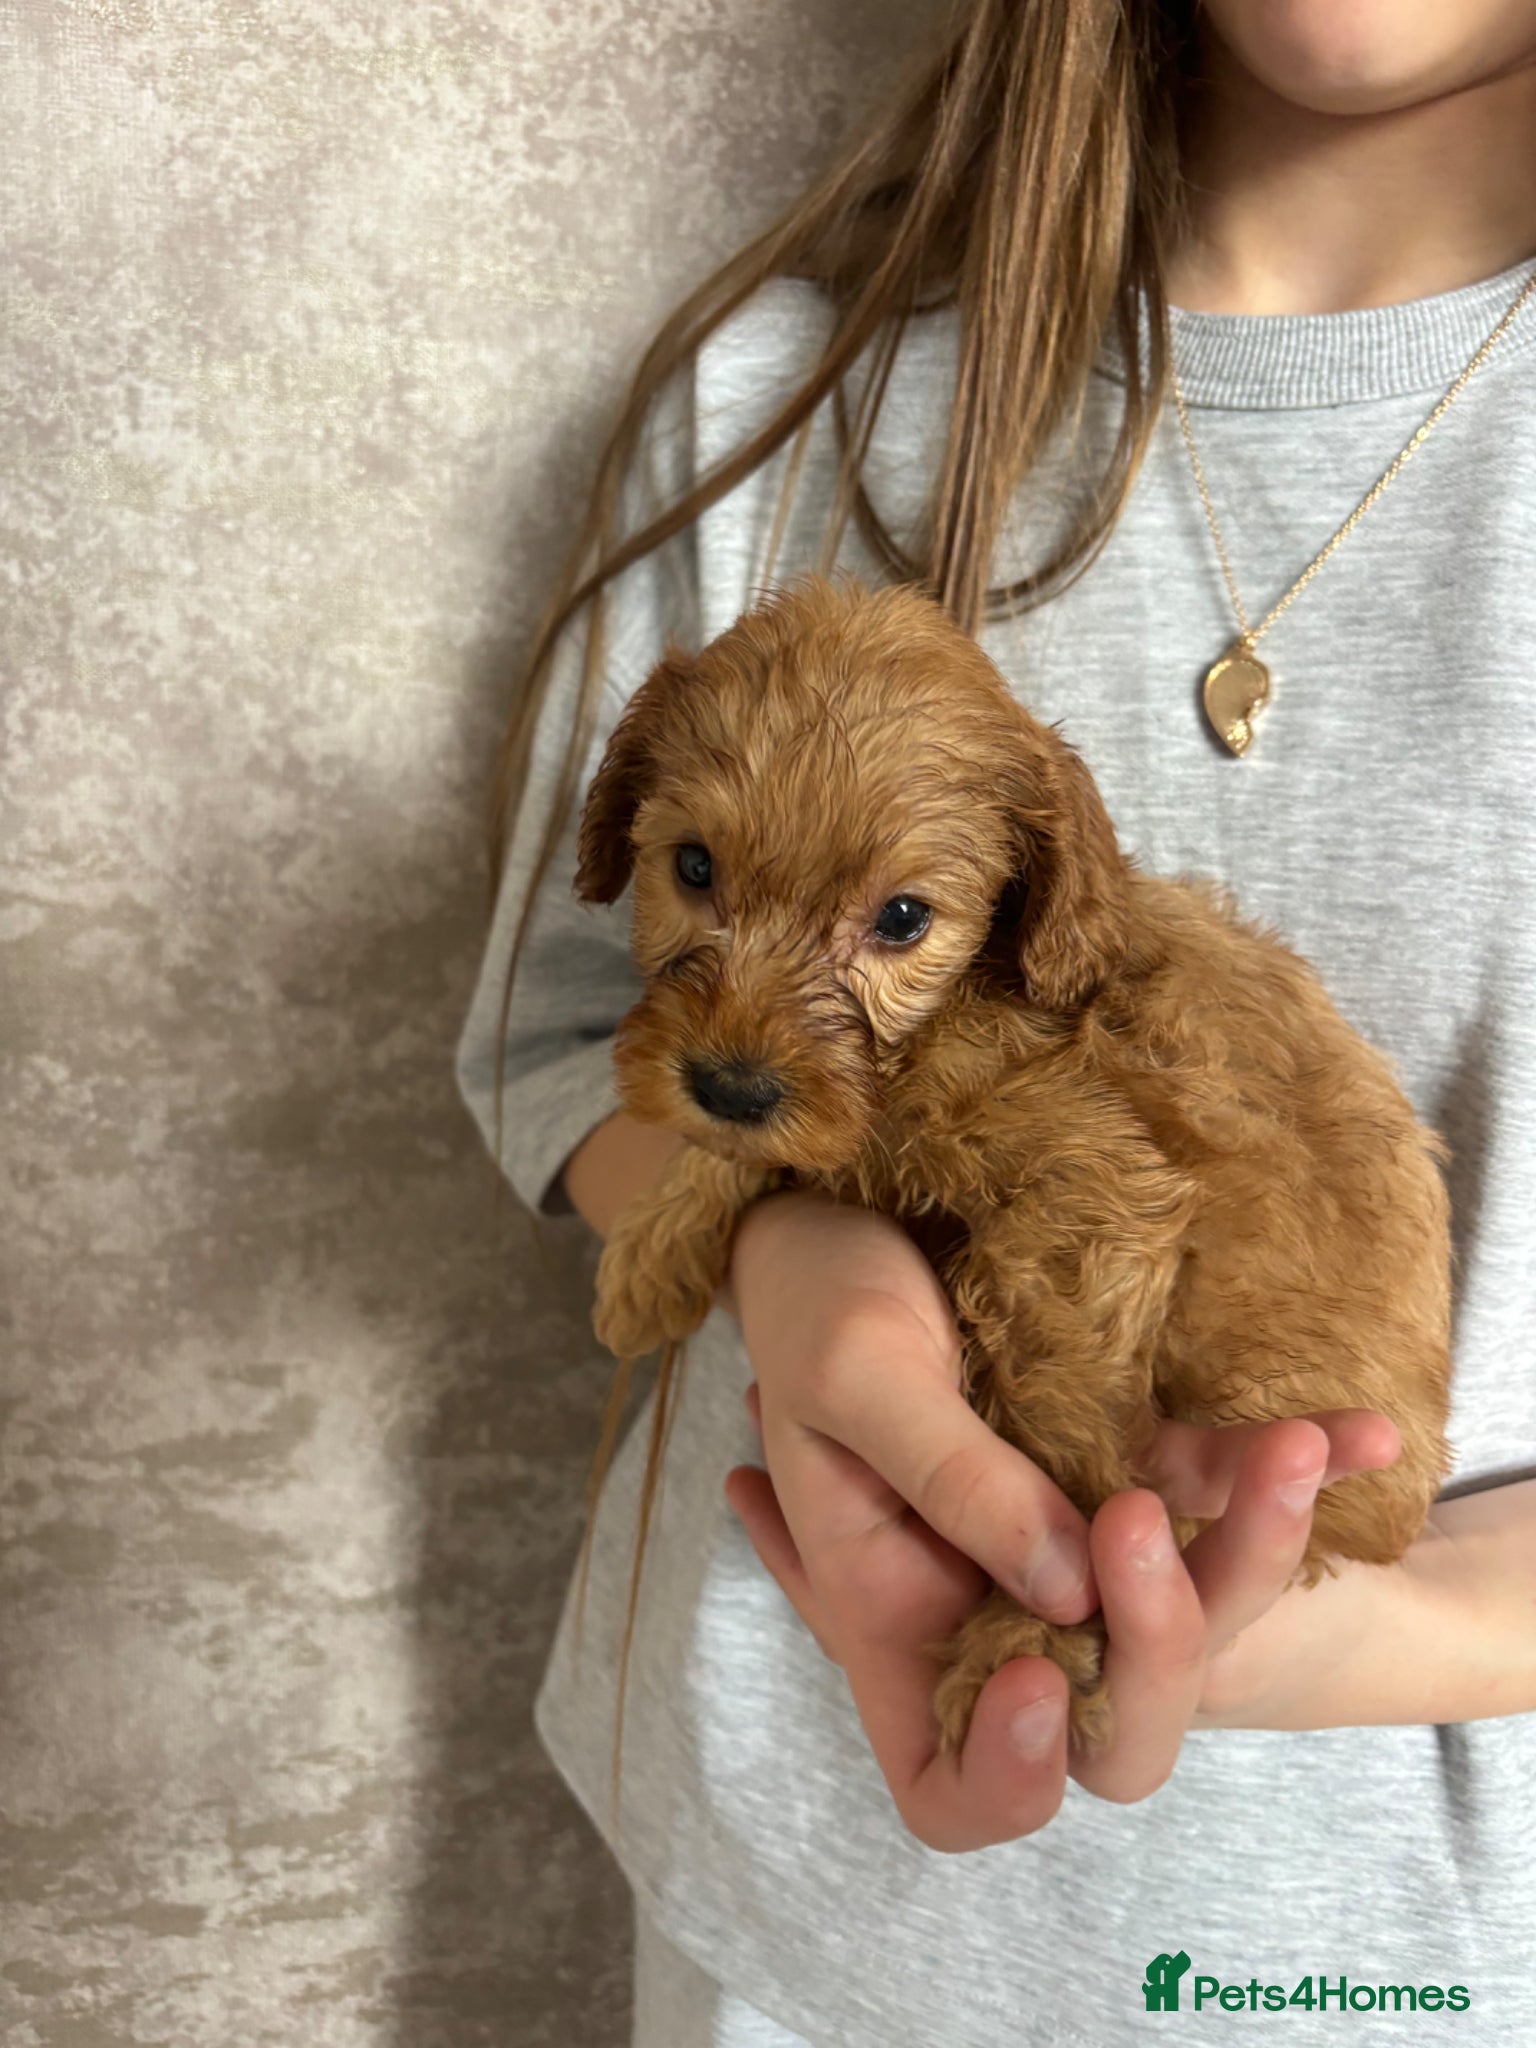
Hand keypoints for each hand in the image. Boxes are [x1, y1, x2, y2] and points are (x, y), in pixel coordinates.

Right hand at [723, 1190, 1400, 1851]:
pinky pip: (1220, 1492)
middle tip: (1137, 1522)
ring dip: (1253, 1548)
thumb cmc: (818, 1288)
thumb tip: (1075, 1591)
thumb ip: (955, 1483)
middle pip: (1106, 1718)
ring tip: (1288, 1451)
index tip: (1038, 1673)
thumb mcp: (859, 1373)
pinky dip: (1288, 1473)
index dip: (1006, 1776)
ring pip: (1189, 1608)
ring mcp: (1068, 1535)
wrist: (863, 1191)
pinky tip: (1361, 1436)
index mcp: (891, 1612)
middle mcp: (990, 1599)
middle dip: (1160, 1654)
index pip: (949, 1786)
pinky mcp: (1123, 1454)